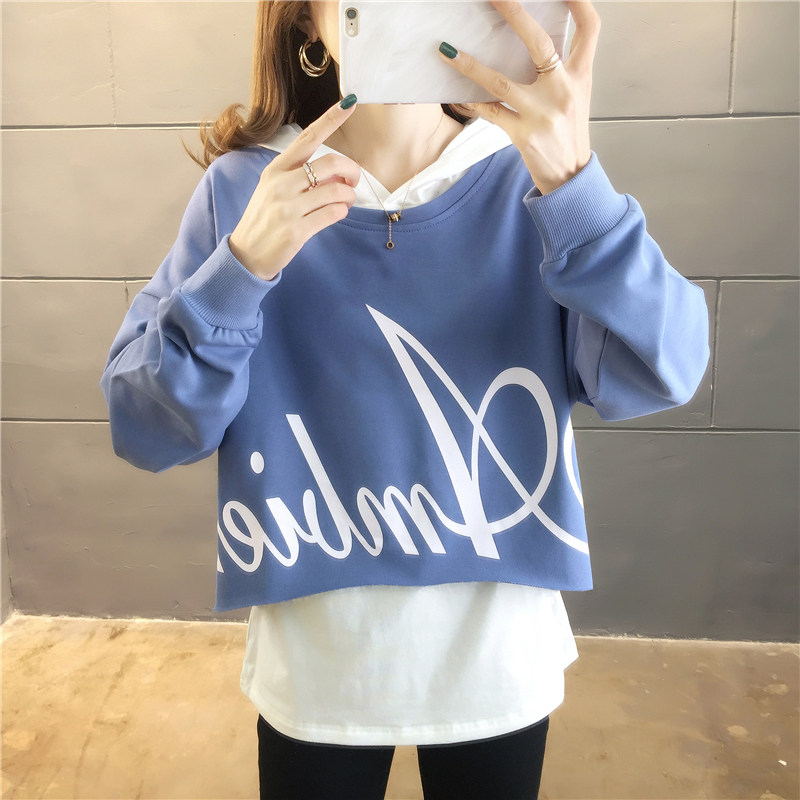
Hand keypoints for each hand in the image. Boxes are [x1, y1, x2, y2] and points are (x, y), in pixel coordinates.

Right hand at [229, 99, 361, 280]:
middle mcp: (281, 184)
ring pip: (336, 191)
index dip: (331, 119)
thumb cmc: (265, 219)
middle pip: (331, 164)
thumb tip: (337, 169)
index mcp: (276, 169)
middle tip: (353, 182)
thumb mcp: (274, 189)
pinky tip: (336, 214)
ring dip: (349, 196)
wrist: (247, 254)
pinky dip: (342, 212)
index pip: (307, 138)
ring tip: (345, 201)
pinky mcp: (297, 230)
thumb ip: (301, 176)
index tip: (349, 103)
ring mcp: (288, 207)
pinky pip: (333, 213)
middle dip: (352, 171)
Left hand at [439, 0, 599, 194]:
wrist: (569, 175)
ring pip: (501, 81)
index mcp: (581, 75)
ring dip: (470, 65)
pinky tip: (453, 92)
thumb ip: (561, 68)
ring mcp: (542, 113)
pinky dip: (470, 102)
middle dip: (515, 13)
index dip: (579, 0)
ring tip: (446, 50)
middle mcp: (564, 90)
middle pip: (539, 43)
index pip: (589, 27)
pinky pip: (489, 112)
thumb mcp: (576, 95)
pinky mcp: (523, 134)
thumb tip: (535, 38)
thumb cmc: (568, 132)